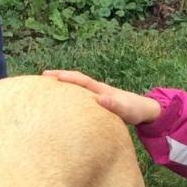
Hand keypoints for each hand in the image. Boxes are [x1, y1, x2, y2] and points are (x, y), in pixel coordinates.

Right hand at [42, 69, 161, 124]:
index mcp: (100, 89)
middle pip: (76, 80)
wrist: (145, 110)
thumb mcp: (126, 110)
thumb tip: (100, 99)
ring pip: (78, 88)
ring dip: (64, 87)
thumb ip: (115, 105)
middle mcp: (97, 90)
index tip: (49, 76)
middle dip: (60, 78)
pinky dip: (71, 97)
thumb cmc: (135, 110)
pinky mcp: (99, 103)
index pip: (80, 80)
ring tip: (48, 89)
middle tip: (41, 78)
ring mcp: (98, 95)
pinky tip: (64, 103)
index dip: (65, 77)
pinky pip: (81, 98)